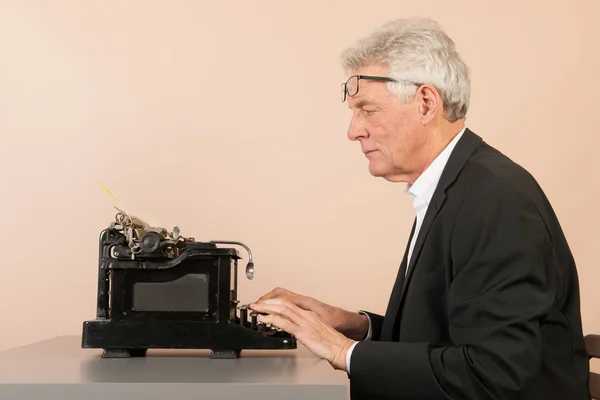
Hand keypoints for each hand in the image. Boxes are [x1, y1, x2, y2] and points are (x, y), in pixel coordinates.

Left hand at [250, 287, 368, 339]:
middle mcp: (306, 315)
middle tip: (254, 304)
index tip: (263, 304)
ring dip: (266, 308)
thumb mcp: (315, 331)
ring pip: (282, 309)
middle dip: (266, 302)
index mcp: (308, 314)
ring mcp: (304, 322)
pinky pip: (285, 323)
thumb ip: (303, 327)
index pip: (287, 303)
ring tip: (255, 309)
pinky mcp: (303, 332)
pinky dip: (272, 319)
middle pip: (282, 303)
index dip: (273, 302)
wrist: (341, 349)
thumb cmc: (330, 343)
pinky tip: (264, 319)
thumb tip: (292, 328)